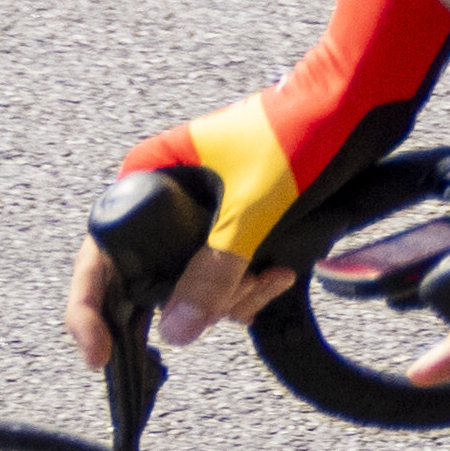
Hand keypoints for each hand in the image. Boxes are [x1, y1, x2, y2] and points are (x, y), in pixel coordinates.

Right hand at [88, 0, 449, 366]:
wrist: (358, 95)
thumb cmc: (301, 131)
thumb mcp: (253, 208)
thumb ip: (214, 269)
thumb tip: (175, 330)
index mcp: (146, 178)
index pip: (99, 256)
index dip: (91, 310)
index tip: (101, 355)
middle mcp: (165, 195)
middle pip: (149, 277)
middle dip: (190, 303)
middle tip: (229, 304)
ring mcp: (201, 209)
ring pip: (192, 281)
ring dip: (230, 295)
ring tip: (269, 277)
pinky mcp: (236, 218)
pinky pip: (225, 269)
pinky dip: (248, 283)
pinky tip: (278, 274)